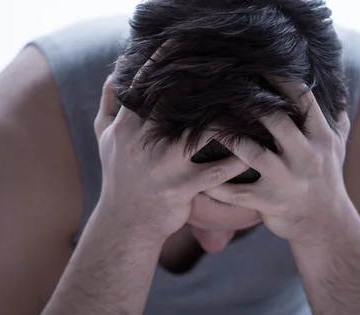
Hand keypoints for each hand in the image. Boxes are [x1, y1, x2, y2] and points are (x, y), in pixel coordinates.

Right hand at [93, 57, 247, 244]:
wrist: (125, 224)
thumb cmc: (118, 177)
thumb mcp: (105, 139)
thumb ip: (110, 103)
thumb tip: (118, 68)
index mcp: (126, 127)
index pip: (146, 86)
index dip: (164, 62)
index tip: (186, 46)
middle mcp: (142, 143)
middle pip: (178, 103)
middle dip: (207, 86)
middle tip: (232, 74)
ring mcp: (163, 166)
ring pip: (205, 133)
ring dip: (231, 120)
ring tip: (251, 106)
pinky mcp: (182, 188)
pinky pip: (218, 170)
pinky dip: (238, 158)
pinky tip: (255, 146)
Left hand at [204, 76, 351, 244]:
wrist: (326, 224)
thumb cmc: (328, 180)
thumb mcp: (338, 148)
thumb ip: (337, 119)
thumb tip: (338, 89)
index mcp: (321, 138)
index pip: (303, 101)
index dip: (281, 80)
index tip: (260, 64)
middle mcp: (306, 157)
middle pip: (276, 121)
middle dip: (250, 103)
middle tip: (224, 86)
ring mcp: (288, 181)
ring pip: (252, 153)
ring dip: (227, 137)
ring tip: (205, 123)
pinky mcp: (270, 203)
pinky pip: (237, 192)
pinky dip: (216, 185)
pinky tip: (198, 175)